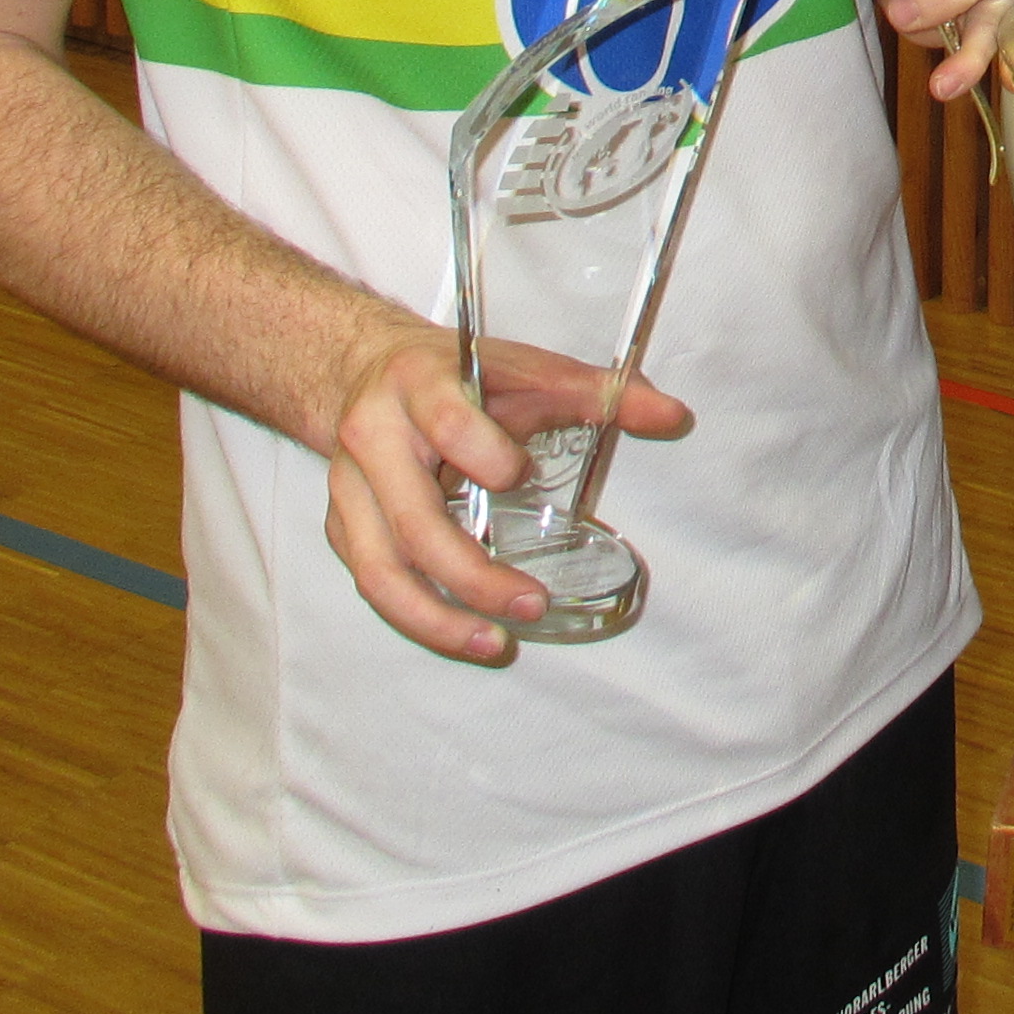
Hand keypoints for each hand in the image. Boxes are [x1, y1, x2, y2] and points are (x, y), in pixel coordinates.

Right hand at [319, 312, 693, 663]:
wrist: (365, 371)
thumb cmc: (456, 375)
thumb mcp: (524, 370)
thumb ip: (598, 393)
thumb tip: (673, 416)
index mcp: (420, 386)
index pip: (447, 425)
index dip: (488, 456)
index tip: (523, 472)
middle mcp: (374, 439)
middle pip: (415, 522)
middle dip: (473, 575)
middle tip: (531, 604)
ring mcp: (349, 490)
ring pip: (380, 571)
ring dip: (436, 619)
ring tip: (494, 644)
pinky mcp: (341, 527)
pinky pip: (375, 583)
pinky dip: (418, 616)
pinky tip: (464, 631)